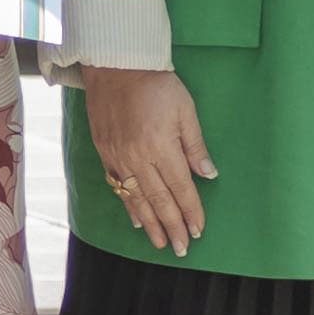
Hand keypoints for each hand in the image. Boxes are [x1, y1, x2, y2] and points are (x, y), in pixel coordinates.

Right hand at [87, 63, 216, 255]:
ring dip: (151, 224)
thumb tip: (208, 175)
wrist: (115, 66)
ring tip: (161, 243)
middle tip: (182, 248)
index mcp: (161, 146)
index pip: (181, 188)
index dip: (191, 211)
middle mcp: (138, 157)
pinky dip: (128, 206)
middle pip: (159, 200)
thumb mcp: (185, 109)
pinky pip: (118, 187)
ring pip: (137, 199)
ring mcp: (119, 157)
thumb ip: (195, 146)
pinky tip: (136, 220)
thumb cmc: (156, 84)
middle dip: (172, 226)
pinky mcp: (105, 153)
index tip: (198, 230)